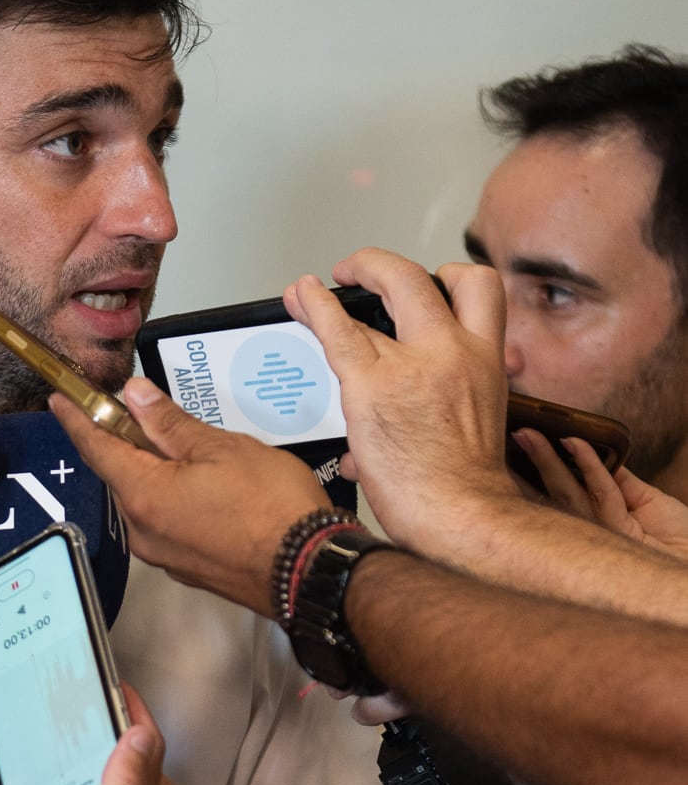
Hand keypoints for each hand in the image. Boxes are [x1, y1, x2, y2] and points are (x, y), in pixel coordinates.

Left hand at [48, 380, 329, 616]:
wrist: (307, 571)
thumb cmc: (269, 505)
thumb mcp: (220, 449)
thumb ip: (170, 424)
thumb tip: (133, 396)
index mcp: (143, 496)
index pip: (96, 449)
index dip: (76, 420)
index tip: (60, 401)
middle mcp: (143, 531)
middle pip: (120, 476)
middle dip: (122, 443)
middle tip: (133, 412)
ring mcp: (164, 554)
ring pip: (145, 501)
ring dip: (151, 472)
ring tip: (180, 447)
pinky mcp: (187, 567)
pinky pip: (167, 523)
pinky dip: (171, 498)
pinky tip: (199, 485)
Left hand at [286, 249, 516, 553]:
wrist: (463, 518)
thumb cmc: (465, 490)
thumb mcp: (479, 425)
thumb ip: (446, 403)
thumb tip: (395, 416)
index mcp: (485, 362)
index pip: (479, 289)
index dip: (448, 276)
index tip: (424, 282)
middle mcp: (453, 352)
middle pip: (423, 278)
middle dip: (384, 266)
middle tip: (360, 274)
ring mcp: (412, 365)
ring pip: (376, 298)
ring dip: (339, 290)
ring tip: (313, 293)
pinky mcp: (371, 387)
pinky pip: (338, 332)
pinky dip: (315, 308)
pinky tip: (299, 299)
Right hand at [518, 431, 687, 561]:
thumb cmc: (678, 536)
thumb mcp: (646, 499)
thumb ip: (617, 480)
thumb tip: (591, 454)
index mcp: (593, 522)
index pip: (558, 495)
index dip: (535, 474)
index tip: (518, 448)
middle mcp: (589, 530)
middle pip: (553, 492)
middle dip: (533, 463)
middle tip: (516, 434)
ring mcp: (598, 532)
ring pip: (565, 491)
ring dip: (546, 460)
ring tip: (528, 435)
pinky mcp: (615, 531)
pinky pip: (599, 490)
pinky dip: (587, 463)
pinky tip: (573, 442)